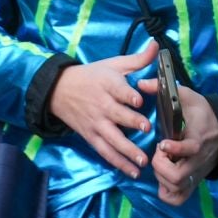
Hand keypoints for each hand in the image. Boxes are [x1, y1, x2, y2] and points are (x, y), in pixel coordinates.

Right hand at [48, 39, 156, 177]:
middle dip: (131, 122)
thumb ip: (138, 59)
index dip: (128, 95)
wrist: (60, 90)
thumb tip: (157, 45)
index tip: (139, 100)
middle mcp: (101, 105)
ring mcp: (96, 123)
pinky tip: (133, 172)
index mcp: (107, 84)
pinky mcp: (91, 137)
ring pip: (112, 139)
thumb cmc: (93, 75)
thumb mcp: (114, 64)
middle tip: (146, 129)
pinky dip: (118, 163)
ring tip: (142, 160)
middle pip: (116, 115)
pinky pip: (105, 152)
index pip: (118, 89)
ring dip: (127, 151)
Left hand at [136, 81, 217, 205]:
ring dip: (162, 177)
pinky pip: (178, 198)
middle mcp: (197, 160)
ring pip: (175, 189)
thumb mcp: (187, 96)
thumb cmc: (202, 112)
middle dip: (161, 166)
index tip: (162, 143)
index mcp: (198, 138)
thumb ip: (164, 90)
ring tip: (162, 162)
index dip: (175, 149)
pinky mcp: (194, 182)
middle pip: (177, 177)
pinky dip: (167, 192)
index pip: (190, 149)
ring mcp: (195, 174)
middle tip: (160, 152)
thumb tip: (141, 83)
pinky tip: (163, 177)